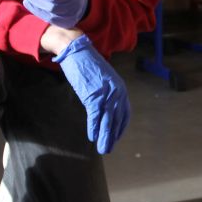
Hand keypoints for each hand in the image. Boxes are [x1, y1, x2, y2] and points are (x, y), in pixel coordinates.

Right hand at [54, 35, 129, 153]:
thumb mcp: (103, 80)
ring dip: (105, 137)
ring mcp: (106, 94)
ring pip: (107, 121)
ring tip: (103, 149)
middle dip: (112, 136)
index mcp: (121, 89)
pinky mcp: (93, 95)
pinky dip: (94, 127)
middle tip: (108, 149)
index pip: (124, 113)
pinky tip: (92, 137)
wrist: (78, 51)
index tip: (116, 138)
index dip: (120, 127)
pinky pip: (95, 116)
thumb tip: (106, 109)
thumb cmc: (89, 66)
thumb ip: (108, 93)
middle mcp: (117, 92)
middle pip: (116, 120)